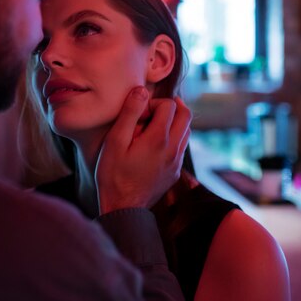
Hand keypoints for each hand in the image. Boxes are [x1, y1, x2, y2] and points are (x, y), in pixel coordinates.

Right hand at [95, 86, 191, 213]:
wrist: (123, 209)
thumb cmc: (113, 174)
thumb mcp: (115, 141)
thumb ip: (130, 113)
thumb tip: (141, 91)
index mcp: (159, 139)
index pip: (170, 105)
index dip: (154, 102)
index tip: (140, 112)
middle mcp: (173, 149)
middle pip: (186, 115)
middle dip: (171, 107)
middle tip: (152, 110)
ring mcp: (176, 162)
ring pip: (186, 131)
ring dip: (173, 122)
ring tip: (152, 126)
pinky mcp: (175, 173)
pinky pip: (181, 147)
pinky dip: (173, 138)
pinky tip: (153, 145)